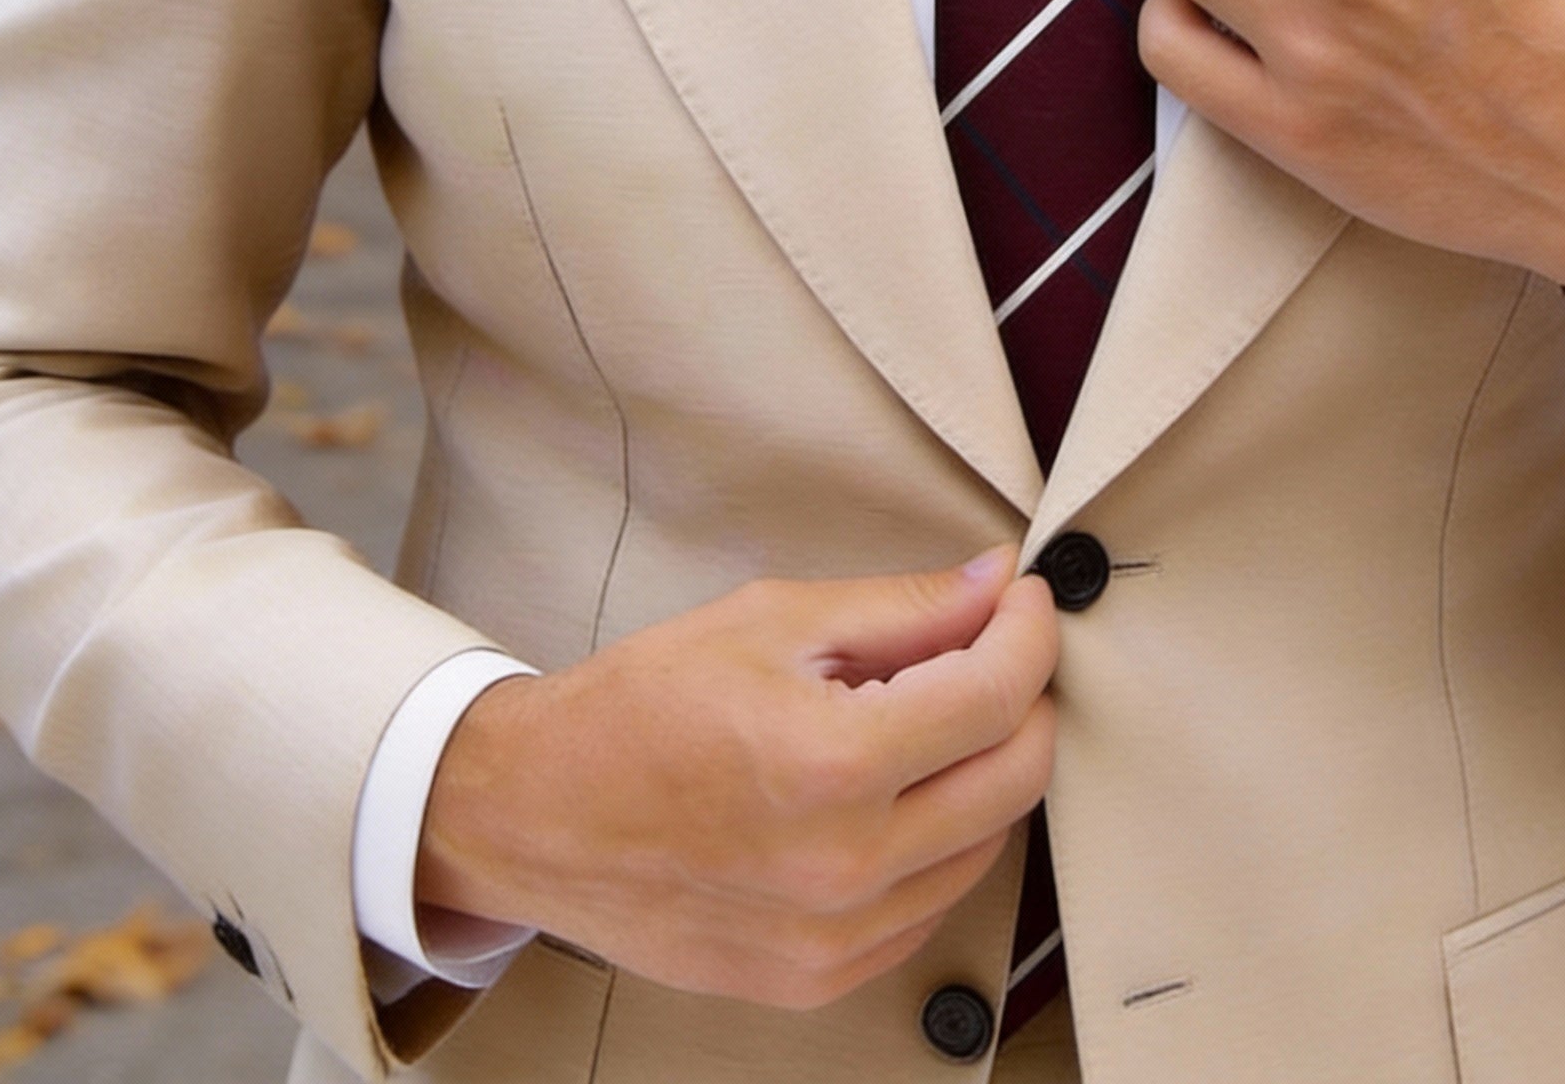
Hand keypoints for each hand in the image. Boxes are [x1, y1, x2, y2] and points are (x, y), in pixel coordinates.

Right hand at [416, 548, 1058, 1009]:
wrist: (535, 815)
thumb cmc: (638, 709)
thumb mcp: (771, 622)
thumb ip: (901, 608)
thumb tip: (995, 585)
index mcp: (830, 764)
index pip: (996, 694)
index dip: (1030, 632)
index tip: (1025, 600)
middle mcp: (844, 867)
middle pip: (1017, 776)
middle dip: (1026, 696)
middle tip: (995, 647)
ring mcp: (834, 939)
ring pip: (988, 845)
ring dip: (987, 769)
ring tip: (932, 715)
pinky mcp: (819, 979)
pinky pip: (932, 905)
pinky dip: (942, 839)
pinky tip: (897, 791)